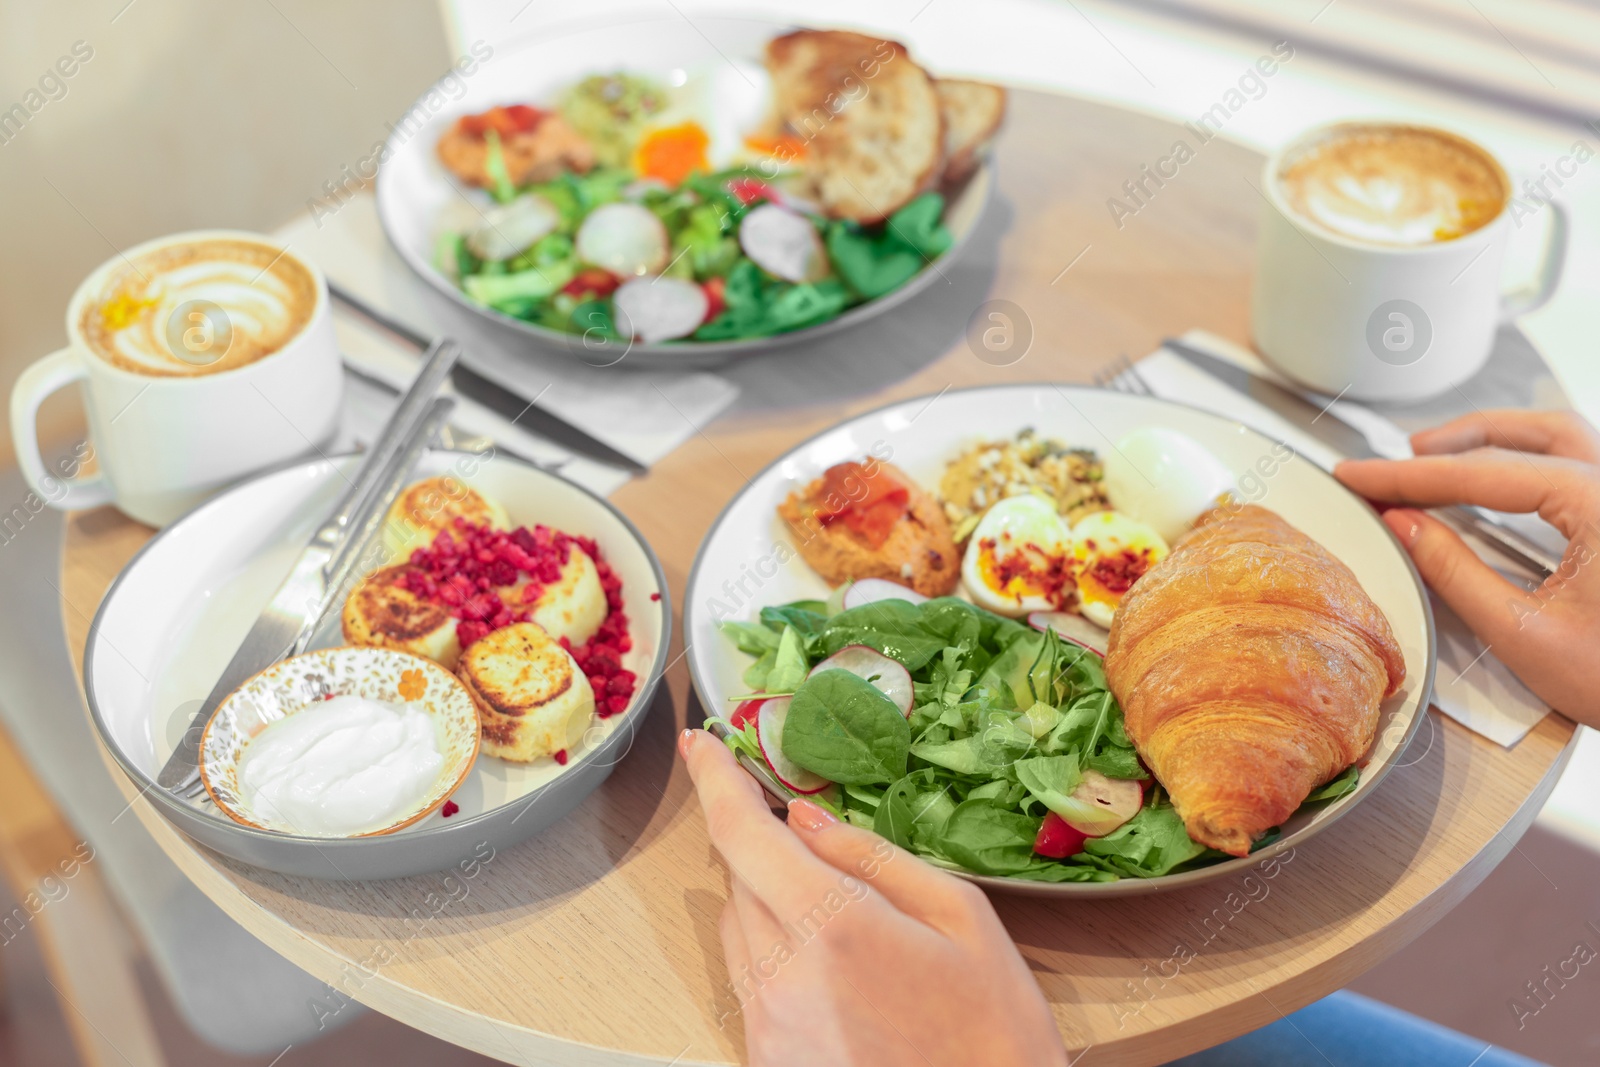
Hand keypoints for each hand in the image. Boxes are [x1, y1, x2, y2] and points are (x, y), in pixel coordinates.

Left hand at [679, 728, 1067, 1066]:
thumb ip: (871, 856)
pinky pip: (749, 984)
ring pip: (739, 930)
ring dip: (772, 906)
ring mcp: (768, 1026)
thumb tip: (803, 815)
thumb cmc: (994, 1026)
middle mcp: (783, 976)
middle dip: (771, 852)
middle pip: (740, 879)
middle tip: (821, 851)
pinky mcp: (765, 1060)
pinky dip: (776, 959)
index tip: (702, 745)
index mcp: (834, 925)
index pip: (742, 833)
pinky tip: (838, 978)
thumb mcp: (960, 916)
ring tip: (846, 929)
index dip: (714, 780)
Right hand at [1335, 409, 1599, 724]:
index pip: (1483, 474)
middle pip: (1530, 433)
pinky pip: (1579, 464)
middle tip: (1394, 464)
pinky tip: (1497, 480)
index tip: (1359, 476)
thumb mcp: (1524, 635)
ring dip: (1494, 440)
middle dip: (1453, 441)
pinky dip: (1529, 460)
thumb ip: (1456, 574)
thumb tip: (1405, 526)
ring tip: (1437, 456)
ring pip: (1560, 437)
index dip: (1409, 476)